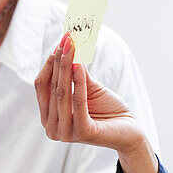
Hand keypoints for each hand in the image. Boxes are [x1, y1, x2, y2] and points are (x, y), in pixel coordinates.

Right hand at [35, 33, 143, 152]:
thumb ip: (74, 73)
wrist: (130, 131)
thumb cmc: (107, 110)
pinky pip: (78, 101)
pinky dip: (78, 81)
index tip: (59, 43)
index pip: (42, 86)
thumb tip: (65, 48)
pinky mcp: (83, 133)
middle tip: (66, 39)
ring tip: (72, 47)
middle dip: (59, 61)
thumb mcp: (87, 88)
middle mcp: (52, 128)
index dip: (49, 64)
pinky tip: (79, 65)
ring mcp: (66, 133)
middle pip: (52, 88)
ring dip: (66, 67)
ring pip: (62, 93)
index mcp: (49, 118)